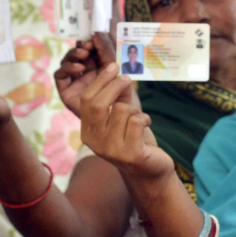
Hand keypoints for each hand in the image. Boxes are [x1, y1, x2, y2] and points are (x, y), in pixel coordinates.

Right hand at [54, 32, 116, 116]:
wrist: (124, 121)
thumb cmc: (126, 96)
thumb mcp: (119, 68)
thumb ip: (109, 51)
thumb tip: (98, 33)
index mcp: (100, 66)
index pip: (91, 48)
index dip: (91, 41)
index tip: (96, 36)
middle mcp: (87, 73)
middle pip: (78, 53)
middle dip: (82, 46)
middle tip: (88, 45)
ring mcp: (76, 82)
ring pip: (68, 61)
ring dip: (73, 55)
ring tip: (84, 55)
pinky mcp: (67, 91)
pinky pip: (59, 76)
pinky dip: (66, 68)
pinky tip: (78, 68)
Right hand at [79, 63, 171, 183]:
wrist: (149, 170)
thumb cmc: (135, 139)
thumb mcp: (121, 118)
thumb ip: (117, 98)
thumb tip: (119, 72)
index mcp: (87, 131)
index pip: (86, 100)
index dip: (100, 81)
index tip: (113, 66)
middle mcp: (94, 142)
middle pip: (99, 104)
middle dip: (115, 86)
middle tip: (128, 79)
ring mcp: (111, 149)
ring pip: (122, 111)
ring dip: (135, 109)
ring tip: (139, 119)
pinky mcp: (130, 154)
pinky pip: (137, 121)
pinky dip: (145, 118)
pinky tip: (146, 126)